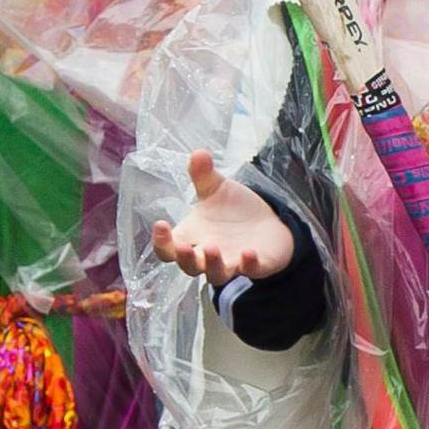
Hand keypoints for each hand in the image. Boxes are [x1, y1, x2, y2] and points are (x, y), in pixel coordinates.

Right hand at [146, 151, 297, 283]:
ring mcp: (231, 263)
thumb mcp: (217, 189)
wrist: (267, 221)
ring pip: (216, 275)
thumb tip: (199, 153)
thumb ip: (204, 175)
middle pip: (189, 266)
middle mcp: (207, 255)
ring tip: (212, 249)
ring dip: (213, 264)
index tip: (160, 224)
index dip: (161, 241)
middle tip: (183, 247)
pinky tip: (248, 253)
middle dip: (185, 258)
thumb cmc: (233, 209)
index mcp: (191, 237)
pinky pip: (251, 271)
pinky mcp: (256, 266)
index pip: (167, 249)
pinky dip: (248, 264)